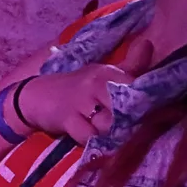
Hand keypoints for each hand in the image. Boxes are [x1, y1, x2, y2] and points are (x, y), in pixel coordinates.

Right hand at [15, 38, 155, 143]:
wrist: (37, 96)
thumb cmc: (77, 89)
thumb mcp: (103, 76)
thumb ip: (130, 67)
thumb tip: (149, 44)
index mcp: (108, 72)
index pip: (137, 88)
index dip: (144, 105)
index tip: (147, 115)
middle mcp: (97, 83)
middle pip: (126, 108)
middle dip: (129, 123)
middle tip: (126, 130)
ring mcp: (81, 101)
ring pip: (109, 124)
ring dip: (111, 135)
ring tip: (108, 137)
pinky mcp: (67, 118)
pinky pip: (89, 137)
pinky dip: (93, 143)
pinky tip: (91, 142)